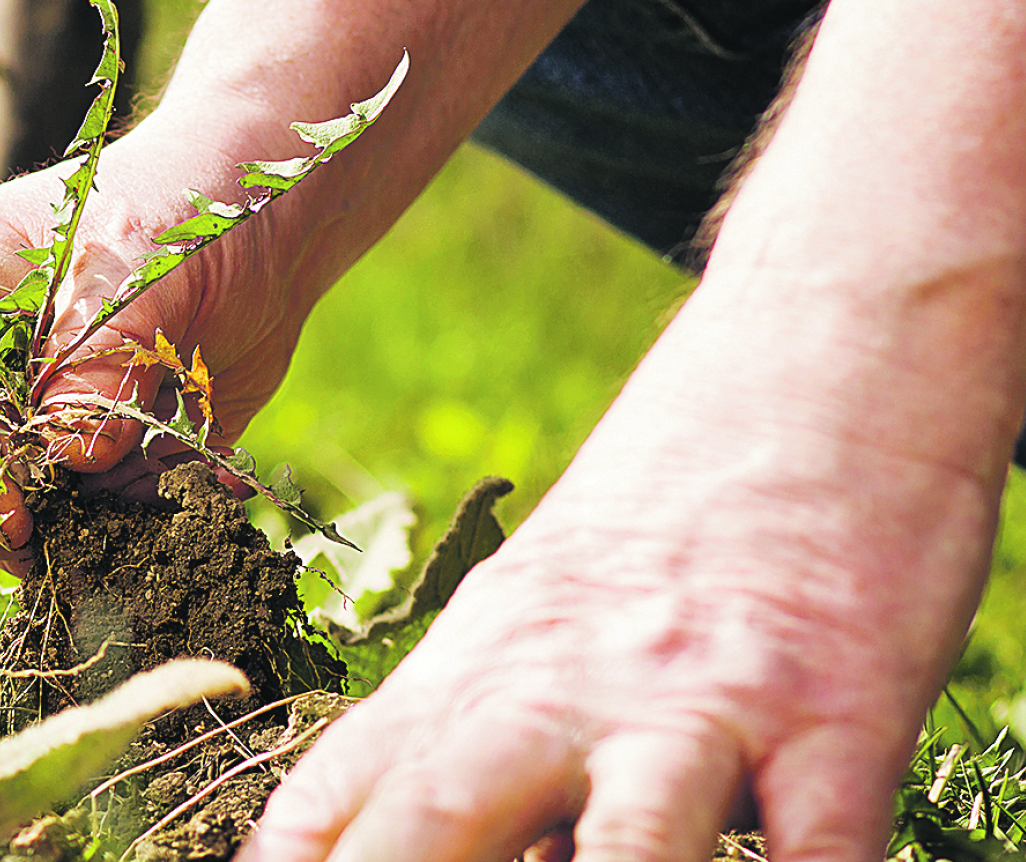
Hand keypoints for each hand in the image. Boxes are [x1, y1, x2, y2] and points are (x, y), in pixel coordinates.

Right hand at [0, 115, 345, 573]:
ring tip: (127, 534)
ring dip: (75, 528)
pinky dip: (150, 514)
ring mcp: (51, 412)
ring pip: (31, 499)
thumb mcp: (134, 275)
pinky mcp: (114, 448)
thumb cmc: (186, 207)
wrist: (278, 215)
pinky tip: (208, 483)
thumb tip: (65, 453)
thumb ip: (95, 363)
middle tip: (35, 542)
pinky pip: (114, 505)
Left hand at [240, 290, 999, 860]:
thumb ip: (474, 739)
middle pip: (441, 821)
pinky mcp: (838, 711)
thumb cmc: (661, 520)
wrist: (813, 366)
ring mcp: (698, 702)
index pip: (343, 792)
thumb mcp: (534, 611)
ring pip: (631, 849)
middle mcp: (565, 688)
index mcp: (477, 666)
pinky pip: (820, 848)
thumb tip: (425, 848)